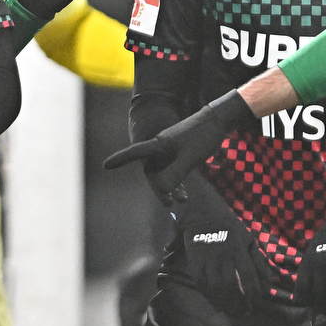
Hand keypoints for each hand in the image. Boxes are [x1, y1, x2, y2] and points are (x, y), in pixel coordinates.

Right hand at [105, 90, 253, 199]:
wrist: (219, 121)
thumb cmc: (202, 136)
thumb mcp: (190, 157)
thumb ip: (175, 174)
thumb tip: (162, 190)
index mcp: (158, 144)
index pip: (135, 153)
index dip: (120, 159)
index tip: (106, 165)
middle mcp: (161, 148)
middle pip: (152, 170)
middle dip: (158, 188)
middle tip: (168, 204)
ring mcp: (171, 151)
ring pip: (164, 172)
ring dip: (170, 187)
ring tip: (182, 201)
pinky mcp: (181, 154)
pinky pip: (174, 170)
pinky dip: (178, 182)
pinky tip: (185, 194)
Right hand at [170, 177, 270, 312]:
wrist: (201, 213)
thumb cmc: (229, 226)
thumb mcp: (249, 239)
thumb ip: (258, 260)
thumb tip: (268, 281)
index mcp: (239, 251)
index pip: (248, 277)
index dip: (253, 294)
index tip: (255, 304)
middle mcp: (223, 257)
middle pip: (231, 286)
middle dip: (238, 302)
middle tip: (243, 312)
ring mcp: (207, 260)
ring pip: (215, 287)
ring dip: (223, 302)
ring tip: (230, 311)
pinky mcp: (194, 262)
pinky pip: (200, 283)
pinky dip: (208, 296)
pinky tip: (215, 303)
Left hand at [295, 211, 325, 308]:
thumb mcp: (314, 248)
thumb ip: (311, 265)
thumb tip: (309, 283)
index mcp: (308, 262)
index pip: (302, 287)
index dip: (304, 300)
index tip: (308, 307)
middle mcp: (320, 268)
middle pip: (318, 295)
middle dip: (320, 307)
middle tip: (324, 313)